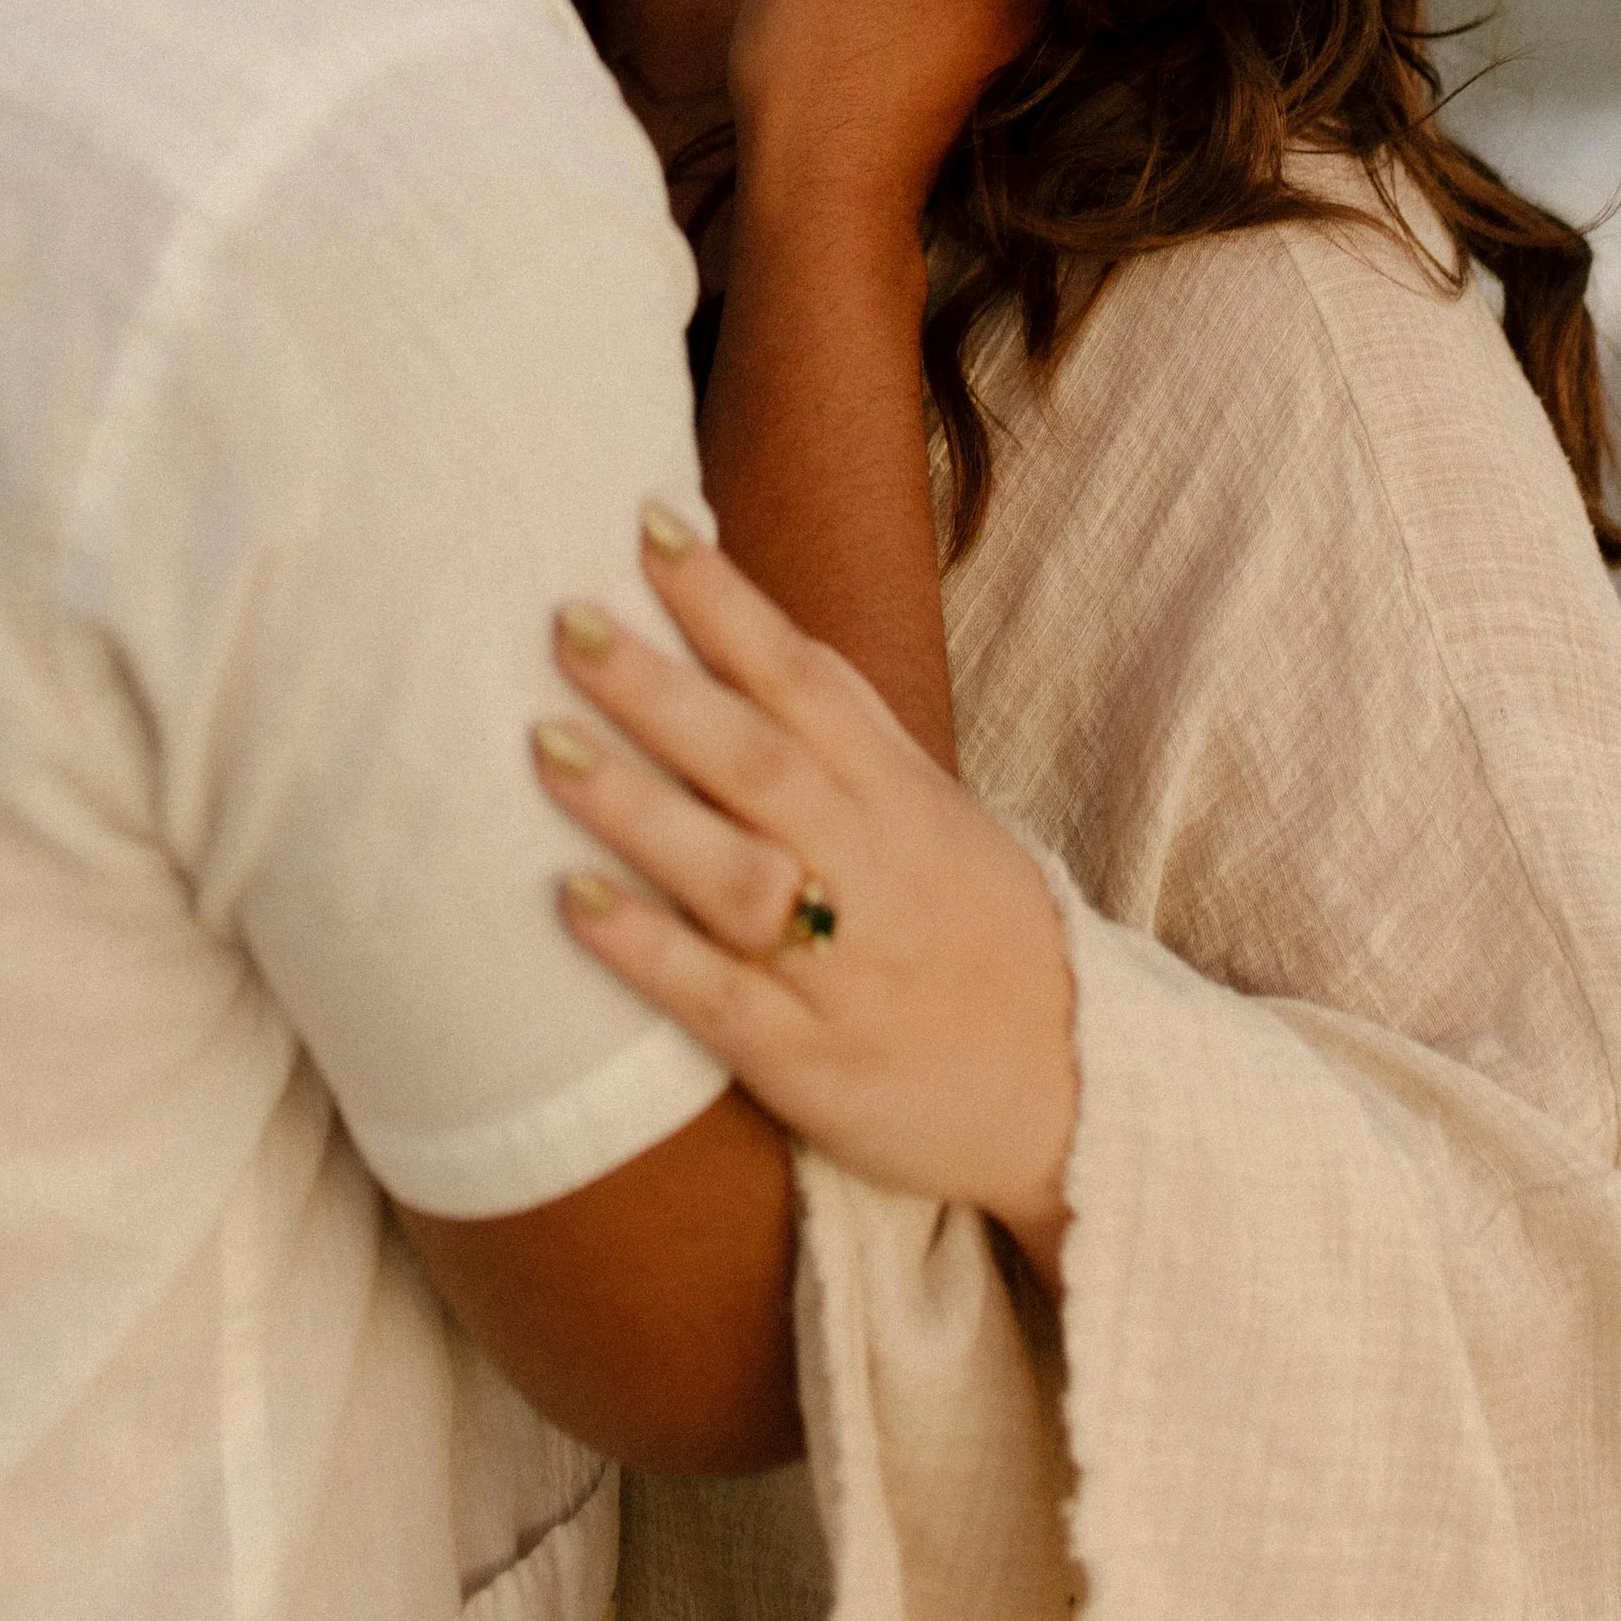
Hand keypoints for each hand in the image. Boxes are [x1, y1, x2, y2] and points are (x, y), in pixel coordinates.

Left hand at [533, 509, 1078, 1290]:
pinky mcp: (808, 1058)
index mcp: (898, 791)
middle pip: (756, 758)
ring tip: (545, 743)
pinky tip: (572, 899)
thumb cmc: (971, 931)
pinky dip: (646, 946)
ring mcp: (840, 963)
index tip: (645, 525)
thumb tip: (730, 628)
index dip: (725, 600)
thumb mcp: (932, 814)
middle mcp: (869, 862)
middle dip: (658, 686)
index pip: (803, 674)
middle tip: (565, 620)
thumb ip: (840, 735)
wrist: (1075, 1095)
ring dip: (636, 806)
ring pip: (730, 870)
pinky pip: (718, 995)